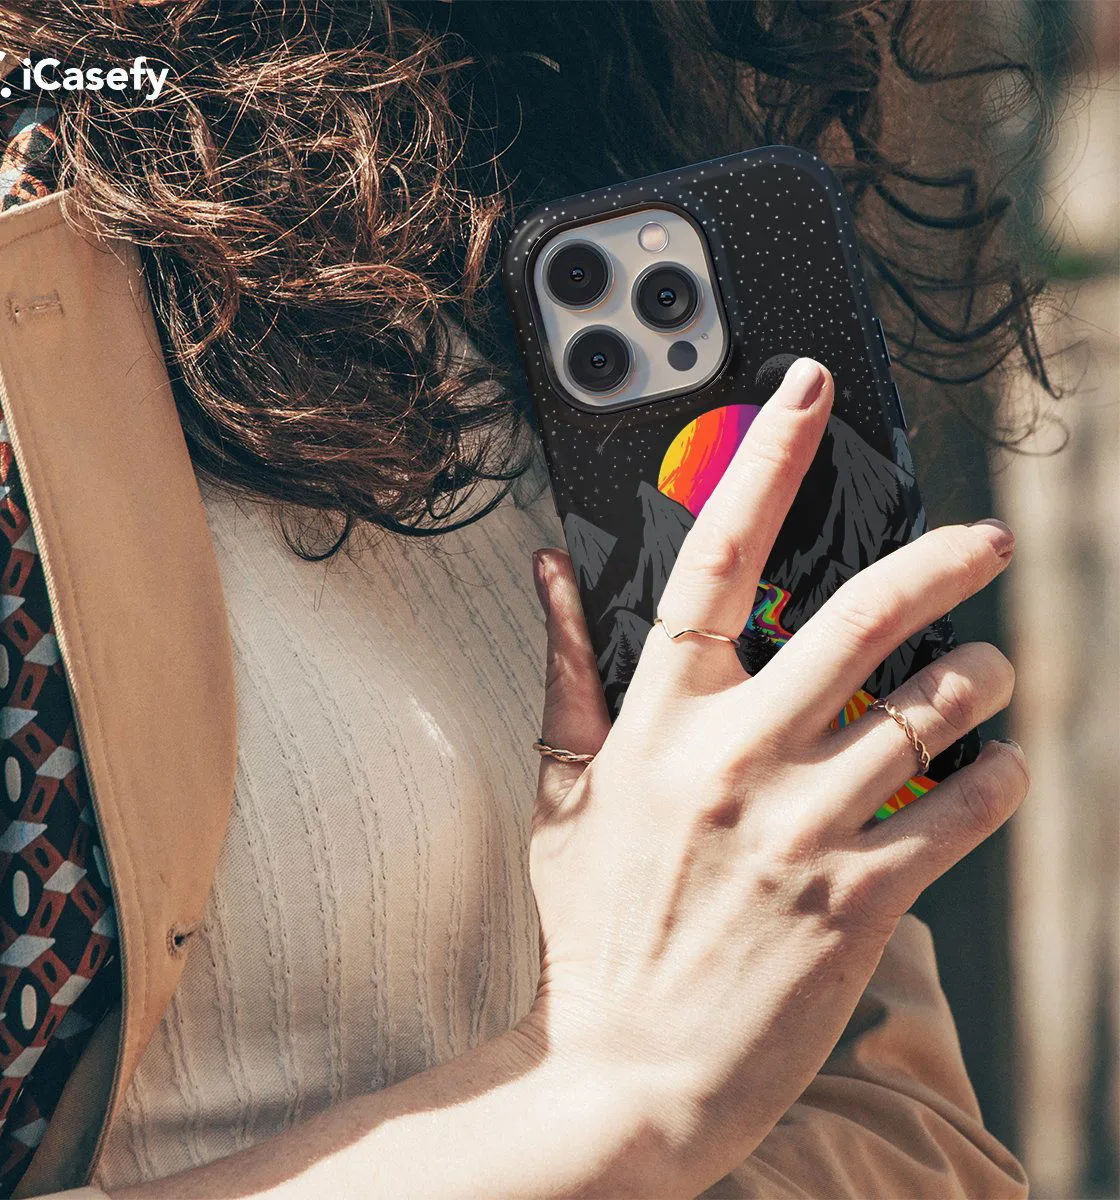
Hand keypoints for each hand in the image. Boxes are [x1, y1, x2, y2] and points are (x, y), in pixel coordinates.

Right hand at [525, 358, 1027, 1193]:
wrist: (626, 1070)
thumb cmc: (593, 927)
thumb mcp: (563, 790)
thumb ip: (565, 670)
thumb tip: (548, 571)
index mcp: (659, 722)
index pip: (715, 561)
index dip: (763, 463)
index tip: (804, 394)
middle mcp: (735, 758)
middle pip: (859, 615)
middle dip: (943, 561)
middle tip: (985, 541)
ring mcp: (801, 827)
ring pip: (932, 708)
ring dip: (984, 679)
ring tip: (991, 676)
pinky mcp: (860, 897)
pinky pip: (962, 808)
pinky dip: (998, 775)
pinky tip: (994, 768)